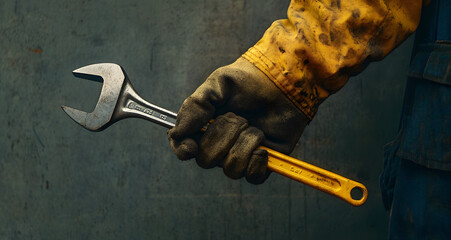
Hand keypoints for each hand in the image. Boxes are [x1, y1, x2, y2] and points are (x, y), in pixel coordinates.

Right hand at [168, 58, 308, 183]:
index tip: (191, 146)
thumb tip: (177, 132)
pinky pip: (253, 177)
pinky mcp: (262, 162)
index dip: (183, 150)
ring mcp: (240, 154)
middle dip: (224, 136)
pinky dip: (258, 161)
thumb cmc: (250, 81)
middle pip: (206, 160)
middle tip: (239, 117)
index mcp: (204, 125)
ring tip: (255, 127)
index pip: (183, 147)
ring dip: (244, 144)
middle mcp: (219, 144)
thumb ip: (195, 106)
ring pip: (231, 169)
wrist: (284, 83)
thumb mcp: (218, 83)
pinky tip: (264, 144)